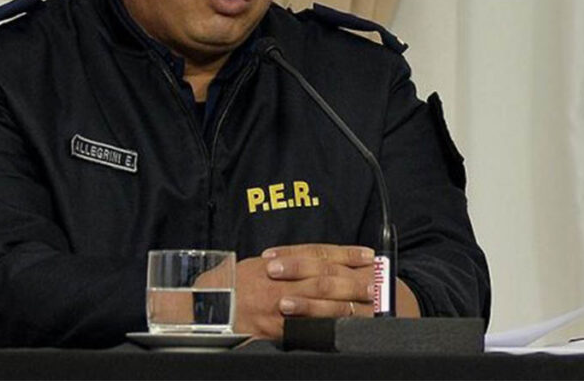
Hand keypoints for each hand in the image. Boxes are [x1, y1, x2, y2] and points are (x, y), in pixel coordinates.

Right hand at [233, 244, 374, 337]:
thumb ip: (287, 263)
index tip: (367, 254)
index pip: (318, 254)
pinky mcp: (276, 330)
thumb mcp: (258, 264)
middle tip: (376, 282)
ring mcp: (279, 307)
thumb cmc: (233, 283)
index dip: (345, 253)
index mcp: (278, 263)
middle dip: (353, 279)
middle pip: (325, 278)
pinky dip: (326, 326)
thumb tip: (317, 261)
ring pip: (319, 302)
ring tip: (369, 302)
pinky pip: (305, 328)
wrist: (207, 306)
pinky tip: (344, 326)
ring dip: (347, 302)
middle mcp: (281, 282)